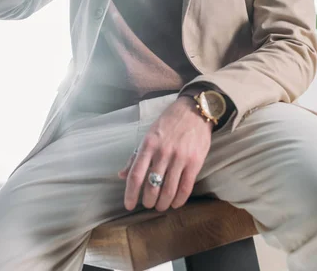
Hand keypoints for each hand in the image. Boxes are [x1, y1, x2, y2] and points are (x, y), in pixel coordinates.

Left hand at [118, 97, 212, 211]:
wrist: (195, 111)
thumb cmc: (169, 123)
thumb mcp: (149, 134)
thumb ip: (136, 156)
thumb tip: (121, 175)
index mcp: (148, 144)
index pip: (136, 174)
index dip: (130, 193)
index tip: (128, 205)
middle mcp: (163, 152)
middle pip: (152, 186)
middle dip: (148, 201)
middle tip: (148, 205)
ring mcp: (180, 157)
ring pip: (169, 190)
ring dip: (163, 203)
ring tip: (161, 206)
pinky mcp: (195, 162)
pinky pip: (186, 187)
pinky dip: (179, 200)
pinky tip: (175, 203)